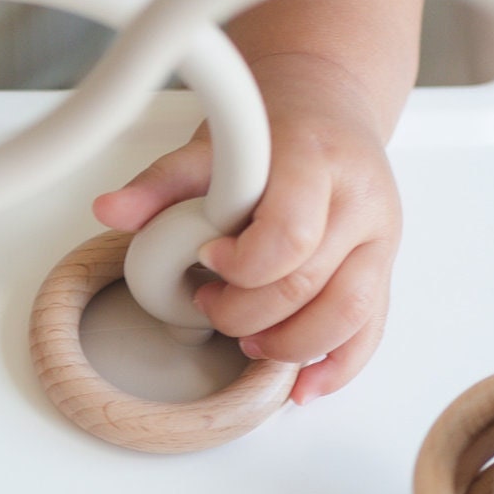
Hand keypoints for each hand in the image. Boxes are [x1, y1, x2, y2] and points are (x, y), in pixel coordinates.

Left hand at [92, 69, 399, 403]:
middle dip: (246, 313)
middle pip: (308, 285)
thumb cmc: (274, 130)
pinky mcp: (382, 269)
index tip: (207, 257)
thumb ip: (162, 181)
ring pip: (347, 316)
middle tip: (209, 303)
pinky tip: (300, 386)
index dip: (242, 266)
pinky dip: (334, 367)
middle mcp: (360, 200)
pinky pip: (370, 331)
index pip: (290, 235)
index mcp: (316, 159)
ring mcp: (378, 238)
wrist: (326, 106)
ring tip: (246, 339)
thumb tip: (110, 211)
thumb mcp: (214, 142)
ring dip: (287, 345)